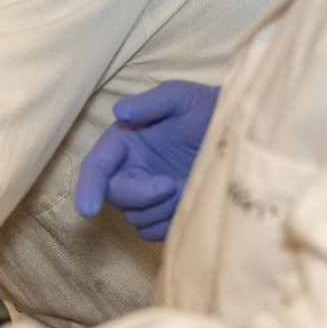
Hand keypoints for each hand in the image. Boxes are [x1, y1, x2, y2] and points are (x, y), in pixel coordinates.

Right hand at [75, 80, 217, 239]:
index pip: (96, 167)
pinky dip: (169, 223)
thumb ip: (149, 102)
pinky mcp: (165, 211)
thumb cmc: (206, 109)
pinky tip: (189, 202)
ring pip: (136, 217)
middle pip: (115, 195)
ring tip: (188, 187)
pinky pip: (153, 231)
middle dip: (141, 196)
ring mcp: (148, 193)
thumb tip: (119, 112)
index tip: (88, 211)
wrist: (238, 133)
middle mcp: (131, 169)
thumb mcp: (180, 97)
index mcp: (124, 142)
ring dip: (160, 209)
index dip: (88, 188)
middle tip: (171, 184)